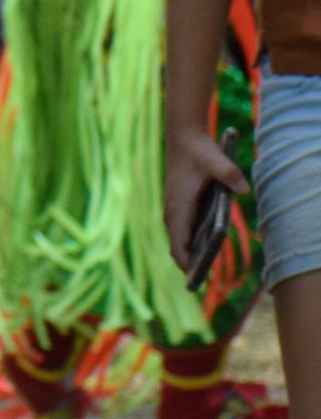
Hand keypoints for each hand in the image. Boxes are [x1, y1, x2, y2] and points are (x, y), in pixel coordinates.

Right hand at [165, 124, 248, 266]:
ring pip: (178, 237)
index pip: (178, 240)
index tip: (195, 276)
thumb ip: (230, 174)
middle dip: (187, 263)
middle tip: (203, 281)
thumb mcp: (216, 160)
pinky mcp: (178, 204)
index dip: (185, 260)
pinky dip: (189, 242)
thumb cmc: (199, 151)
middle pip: (176, 244)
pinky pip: (181, 229)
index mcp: (179, 205)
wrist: (183, 137)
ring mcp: (174, 207)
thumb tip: (245, 190)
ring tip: (205, 270)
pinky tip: (205, 248)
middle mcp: (173, 210)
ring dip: (188, 253)